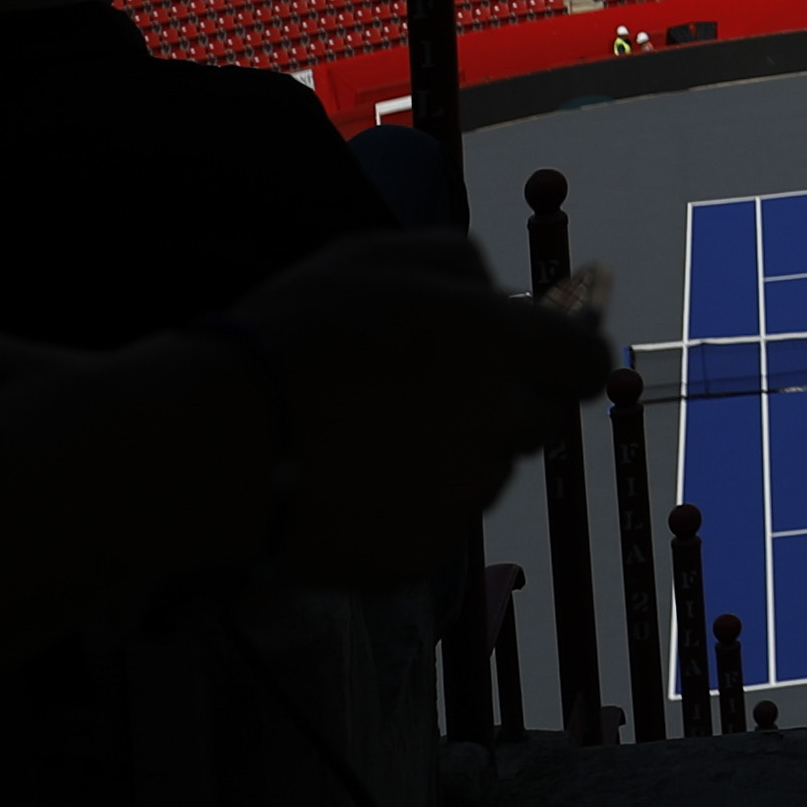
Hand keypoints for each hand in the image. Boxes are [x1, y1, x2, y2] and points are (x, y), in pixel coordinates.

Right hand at [227, 232, 614, 580]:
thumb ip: (462, 261)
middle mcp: (498, 421)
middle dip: (507, 402)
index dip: (565, 356)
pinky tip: (353, 478)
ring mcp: (465, 494)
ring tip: (372, 431)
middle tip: (433, 389)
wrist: (221, 441)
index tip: (542, 355)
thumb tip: (504, 292)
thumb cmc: (297, 334)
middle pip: (541, 418)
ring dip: (456, 450)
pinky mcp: (427, 551)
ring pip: (488, 469)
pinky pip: (440, 520)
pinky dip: (411, 502)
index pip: (584, 361)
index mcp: (499, 343)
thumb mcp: (379, 255)